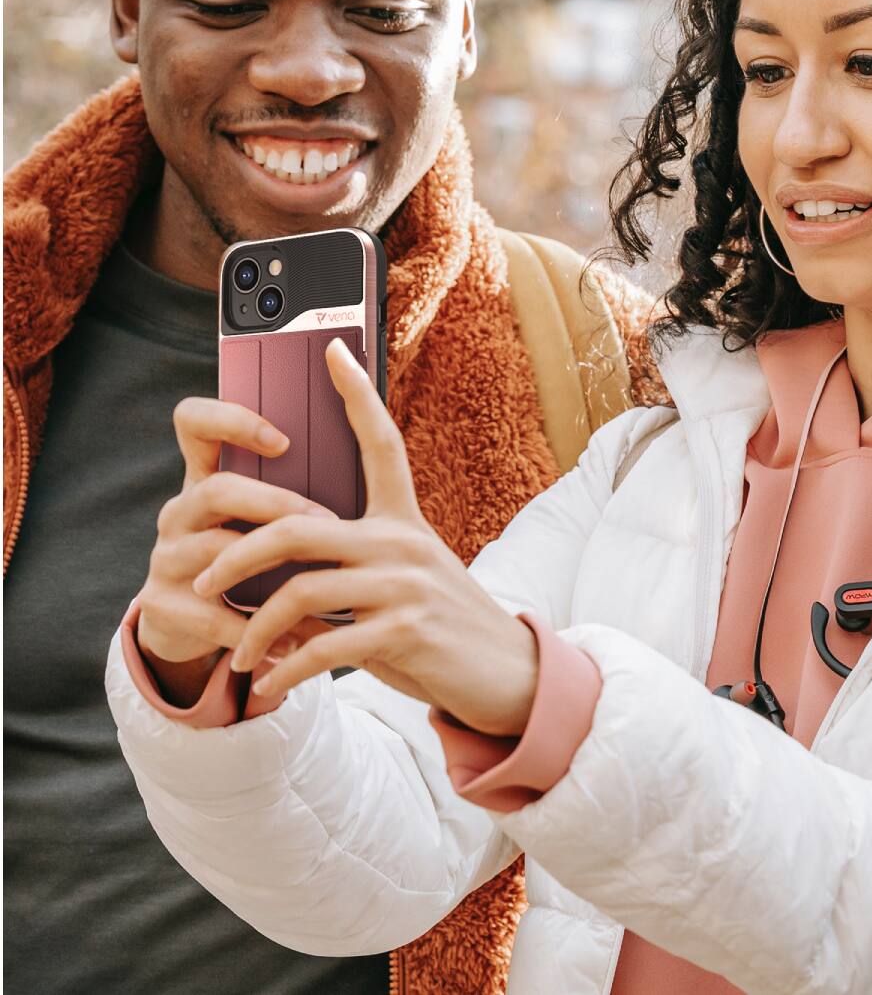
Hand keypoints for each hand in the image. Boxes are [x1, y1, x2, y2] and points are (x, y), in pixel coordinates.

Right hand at [138, 399, 328, 703]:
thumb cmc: (251, 553)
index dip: (231, 420)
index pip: (193, 421)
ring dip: (272, 566)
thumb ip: (298, 484)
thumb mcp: (263, 516)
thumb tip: (376, 446)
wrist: (194, 624)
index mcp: (205, 476)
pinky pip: (209, 612)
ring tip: (318, 582)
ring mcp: (164, 557)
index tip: (284, 441)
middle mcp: (179, 510)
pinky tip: (291, 639)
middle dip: (275, 504)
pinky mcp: (159, 605)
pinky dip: (254, 627)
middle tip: (326, 522)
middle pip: (217, 490)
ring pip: (215, 550)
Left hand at [190, 338, 540, 737]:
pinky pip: (323, 648)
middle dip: (237, 554)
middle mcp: (403, 542)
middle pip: (299, 526)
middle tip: (203, 579)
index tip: (332, 352)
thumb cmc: (442, 624)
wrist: (502, 672)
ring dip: (255, 630)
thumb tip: (286, 580)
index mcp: (405, 520)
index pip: (382, 443)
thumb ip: (357, 566)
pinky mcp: (404, 632)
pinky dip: (286, 672)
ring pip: (301, 591)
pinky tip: (271, 687)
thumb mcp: (406, 579)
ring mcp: (404, 586)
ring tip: (240, 657)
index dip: (358, 394)